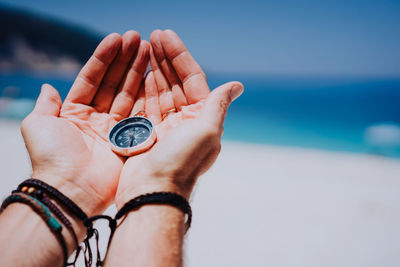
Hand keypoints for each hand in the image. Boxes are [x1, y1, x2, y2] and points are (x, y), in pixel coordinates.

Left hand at [20, 31, 149, 214]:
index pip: (91, 78)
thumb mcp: (38, 124)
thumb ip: (45, 104)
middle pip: (112, 82)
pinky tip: (152, 75)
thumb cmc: (52, 157)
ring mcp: (113, 129)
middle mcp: (95, 118)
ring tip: (148, 49)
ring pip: (127, 94)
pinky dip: (144, 95)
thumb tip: (47, 87)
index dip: (103, 58)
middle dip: (124, 60)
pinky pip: (138, 113)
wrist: (71, 189)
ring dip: (136, 71)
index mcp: (74, 112)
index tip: (117, 39)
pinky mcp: (128, 140)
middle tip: (139, 38)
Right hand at [115, 30, 242, 206]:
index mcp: (201, 118)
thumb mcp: (206, 131)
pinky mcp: (147, 135)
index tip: (166, 36)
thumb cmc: (181, 163)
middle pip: (176, 83)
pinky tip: (140, 73)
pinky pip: (146, 106)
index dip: (180, 56)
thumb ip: (217, 104)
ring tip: (144, 47)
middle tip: (154, 36)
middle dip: (165, 59)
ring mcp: (166, 128)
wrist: (153, 193)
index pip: (192, 80)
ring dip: (154, 70)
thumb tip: (237, 85)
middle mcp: (185, 122)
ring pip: (161, 92)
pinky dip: (143, 89)